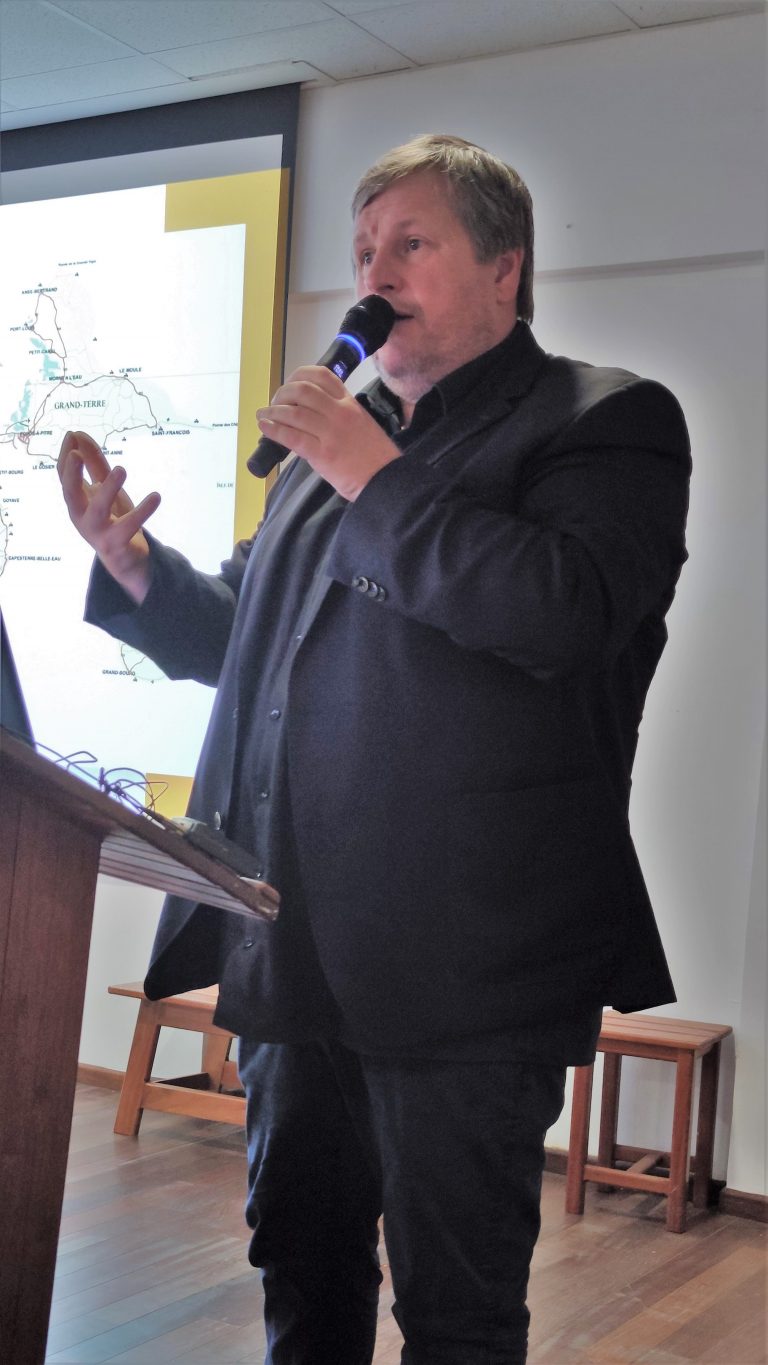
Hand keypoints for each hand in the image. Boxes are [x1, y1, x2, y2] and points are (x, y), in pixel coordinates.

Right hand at [57, 430, 159, 603]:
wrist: (125, 561)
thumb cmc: (112, 519)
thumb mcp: (104, 489)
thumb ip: (94, 464)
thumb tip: (78, 434)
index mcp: (76, 501)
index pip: (64, 476)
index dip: (65, 456)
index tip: (73, 434)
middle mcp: (81, 516)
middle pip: (70, 494)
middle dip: (71, 474)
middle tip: (76, 454)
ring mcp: (97, 531)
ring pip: (98, 510)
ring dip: (109, 489)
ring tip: (121, 469)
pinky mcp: (116, 543)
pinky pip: (129, 526)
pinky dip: (143, 511)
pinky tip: (156, 496)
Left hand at [257, 366, 398, 500]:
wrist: (385, 480)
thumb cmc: (375, 456)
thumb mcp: (362, 424)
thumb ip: (340, 414)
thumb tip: (311, 412)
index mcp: (350, 404)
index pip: (322, 376)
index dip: (299, 375)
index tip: (289, 383)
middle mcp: (340, 413)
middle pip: (303, 390)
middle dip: (282, 393)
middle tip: (275, 402)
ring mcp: (331, 432)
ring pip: (294, 412)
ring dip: (272, 411)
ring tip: (263, 415)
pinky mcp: (323, 454)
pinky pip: (292, 436)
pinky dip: (274, 430)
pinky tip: (265, 428)